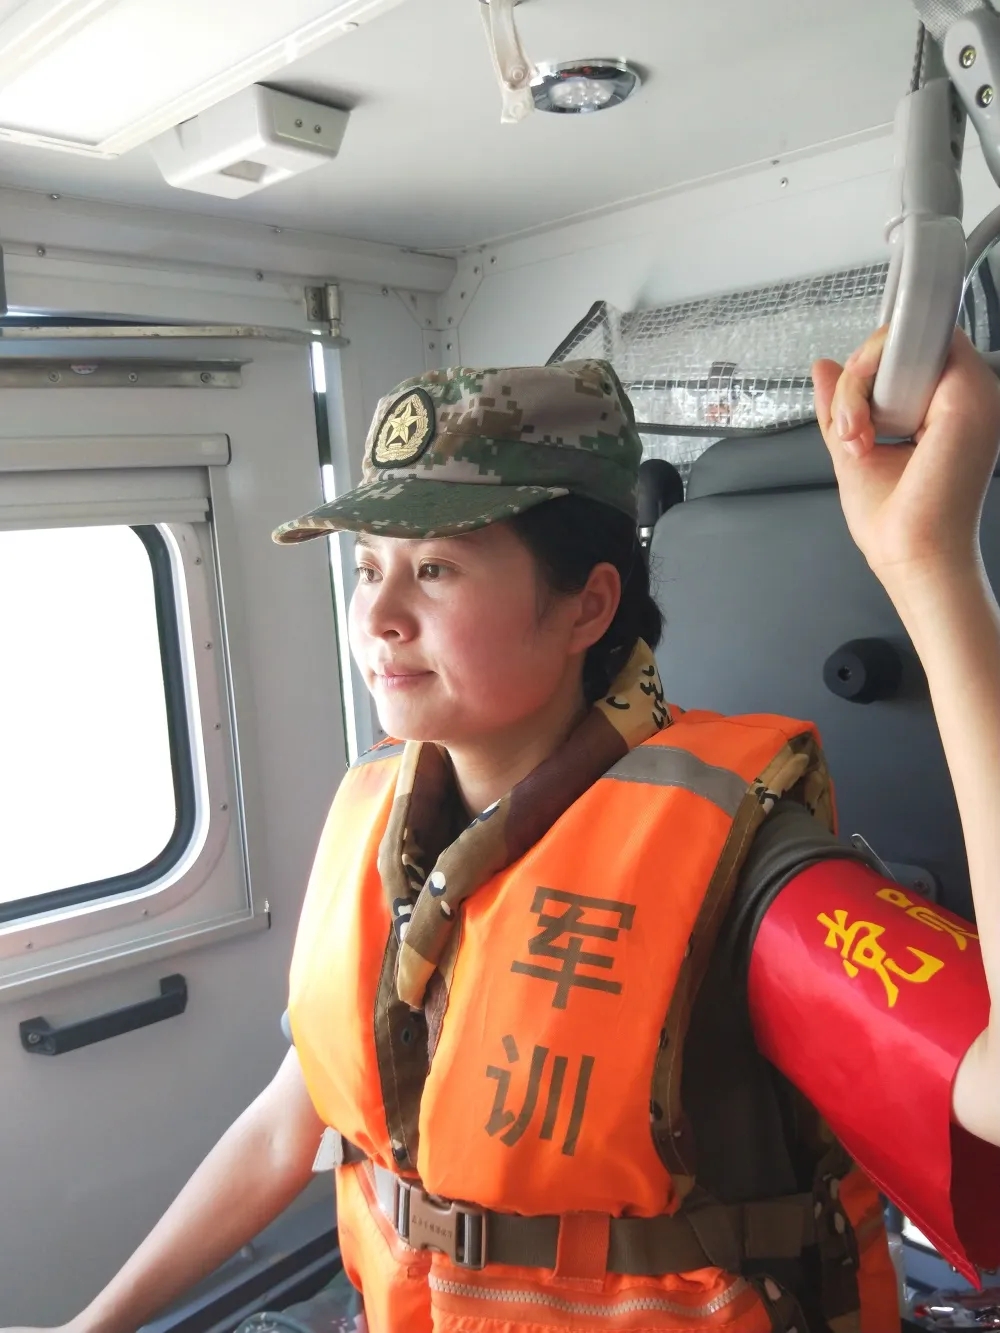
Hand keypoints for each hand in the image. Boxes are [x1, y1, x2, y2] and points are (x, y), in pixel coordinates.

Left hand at [812, 327, 999, 582]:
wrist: (912, 558)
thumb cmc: (897, 525)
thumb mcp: (856, 448)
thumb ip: (843, 406)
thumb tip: (824, 368)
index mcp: (949, 410)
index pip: (908, 357)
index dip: (871, 371)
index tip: (851, 418)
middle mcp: (967, 397)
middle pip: (903, 345)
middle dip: (858, 377)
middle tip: (849, 427)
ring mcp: (972, 394)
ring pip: (903, 341)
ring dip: (859, 383)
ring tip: (856, 436)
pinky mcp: (966, 397)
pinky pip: (914, 347)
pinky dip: (868, 379)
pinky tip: (862, 428)